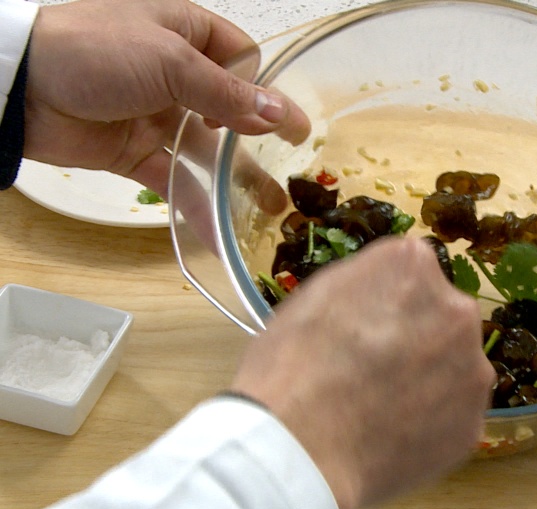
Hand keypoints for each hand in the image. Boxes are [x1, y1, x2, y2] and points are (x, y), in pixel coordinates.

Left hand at [24, 0, 310, 196]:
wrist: (20, 88)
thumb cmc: (95, 51)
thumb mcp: (171, 61)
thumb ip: (227, 92)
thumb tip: (279, 113)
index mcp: (186, 34)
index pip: (241, 59)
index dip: (267, 90)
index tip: (291, 126)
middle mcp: (176, 74)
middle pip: (230, 109)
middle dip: (260, 141)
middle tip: (293, 170)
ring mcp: (157, 114)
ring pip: (207, 150)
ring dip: (236, 179)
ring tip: (268, 208)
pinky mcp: (136, 152)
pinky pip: (175, 180)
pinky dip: (195, 205)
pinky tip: (219, 231)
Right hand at [230, 237, 496, 508]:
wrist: (302, 449)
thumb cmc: (293, 365)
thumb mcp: (316, 294)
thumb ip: (367, 281)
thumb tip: (385, 292)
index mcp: (414, 265)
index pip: (411, 271)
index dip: (385, 301)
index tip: (363, 324)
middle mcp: (457, 309)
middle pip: (441, 316)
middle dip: (417, 335)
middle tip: (376, 367)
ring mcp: (473, 369)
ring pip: (454, 366)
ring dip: (430, 378)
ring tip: (384, 407)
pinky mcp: (474, 422)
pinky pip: (454, 413)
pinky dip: (432, 421)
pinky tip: (395, 434)